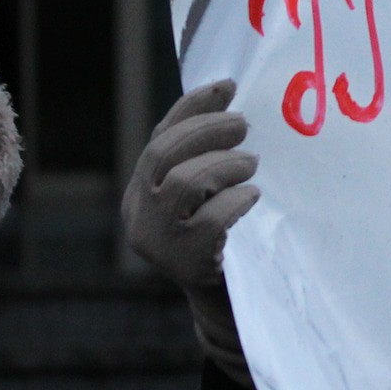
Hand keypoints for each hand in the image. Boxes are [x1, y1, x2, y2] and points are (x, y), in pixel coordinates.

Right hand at [123, 81, 259, 380]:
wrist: (229, 304)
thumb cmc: (226, 237)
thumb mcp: (209, 195)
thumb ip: (207, 157)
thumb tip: (229, 96)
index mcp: (141, 192)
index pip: (160, 136)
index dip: (192, 106)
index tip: (228, 85)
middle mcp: (138, 214)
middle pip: (163, 153)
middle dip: (209, 130)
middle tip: (245, 126)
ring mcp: (157, 241)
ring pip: (183, 182)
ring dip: (225, 164)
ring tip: (252, 166)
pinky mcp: (184, 262)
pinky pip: (210, 219)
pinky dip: (236, 201)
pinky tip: (252, 198)